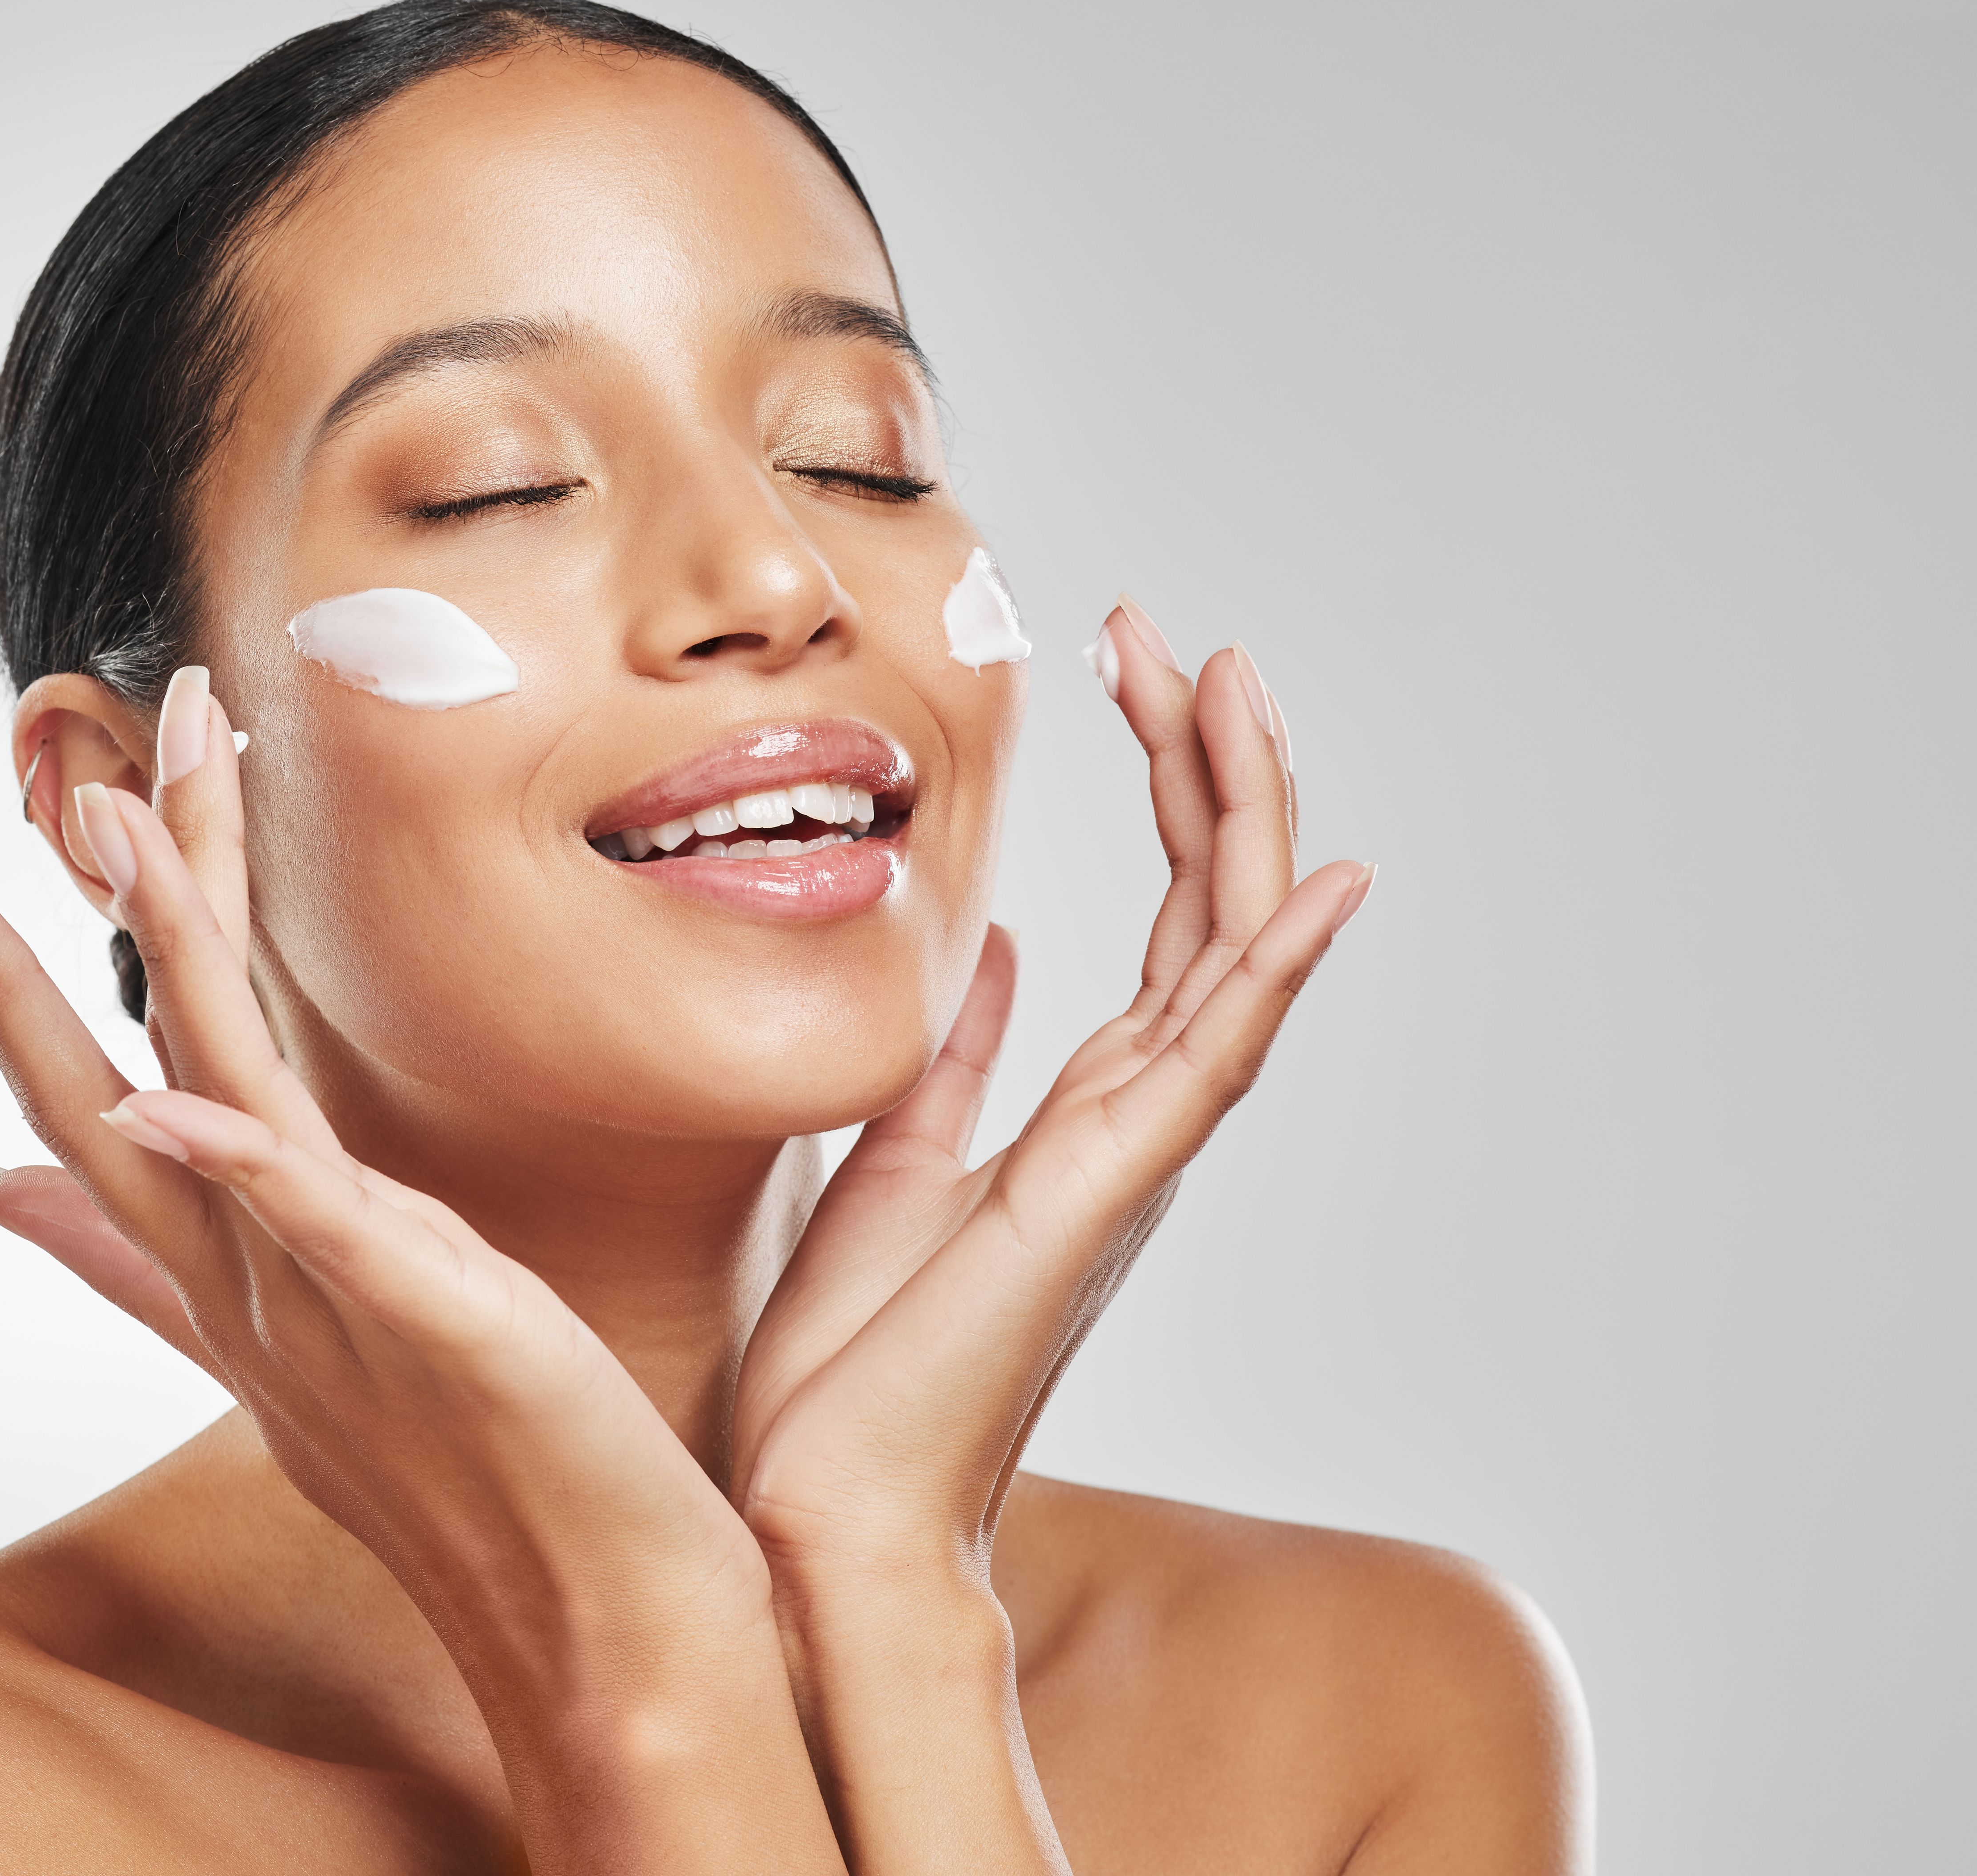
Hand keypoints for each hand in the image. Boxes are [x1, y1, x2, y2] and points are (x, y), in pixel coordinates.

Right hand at [0, 690, 841, 1871]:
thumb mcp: (304, 1342)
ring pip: (212, 1105)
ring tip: (117, 820)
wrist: (598, 1623)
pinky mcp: (431, 1326)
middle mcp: (255, 1286)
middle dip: (43, 950)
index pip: (95, 1105)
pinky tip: (175, 1090)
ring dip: (168, 957)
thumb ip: (160, 1267)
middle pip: (118, 1087)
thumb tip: (6, 1194)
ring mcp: (327, 1307)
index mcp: (239, 1276)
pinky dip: (240, 1160)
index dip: (9, 990)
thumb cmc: (478, 1473)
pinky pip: (319, 1229)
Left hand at [719, 611, 1369, 1870]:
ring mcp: (1131, 1159)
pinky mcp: (1101, 1195)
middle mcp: (1129, 1125)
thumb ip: (961, 1055)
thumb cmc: (856, 1357)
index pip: (1154, 922)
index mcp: (1081, 1114)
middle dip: (1203, 767)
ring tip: (1234, 685)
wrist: (822, 1501)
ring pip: (1223, 956)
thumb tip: (993, 948)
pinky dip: (1273, 968)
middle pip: (1205, 912)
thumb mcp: (893, 1155)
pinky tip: (1317, 880)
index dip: (1160, 789)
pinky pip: (1210, 1061)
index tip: (1133, 669)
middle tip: (1179, 639)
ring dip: (1238, 818)